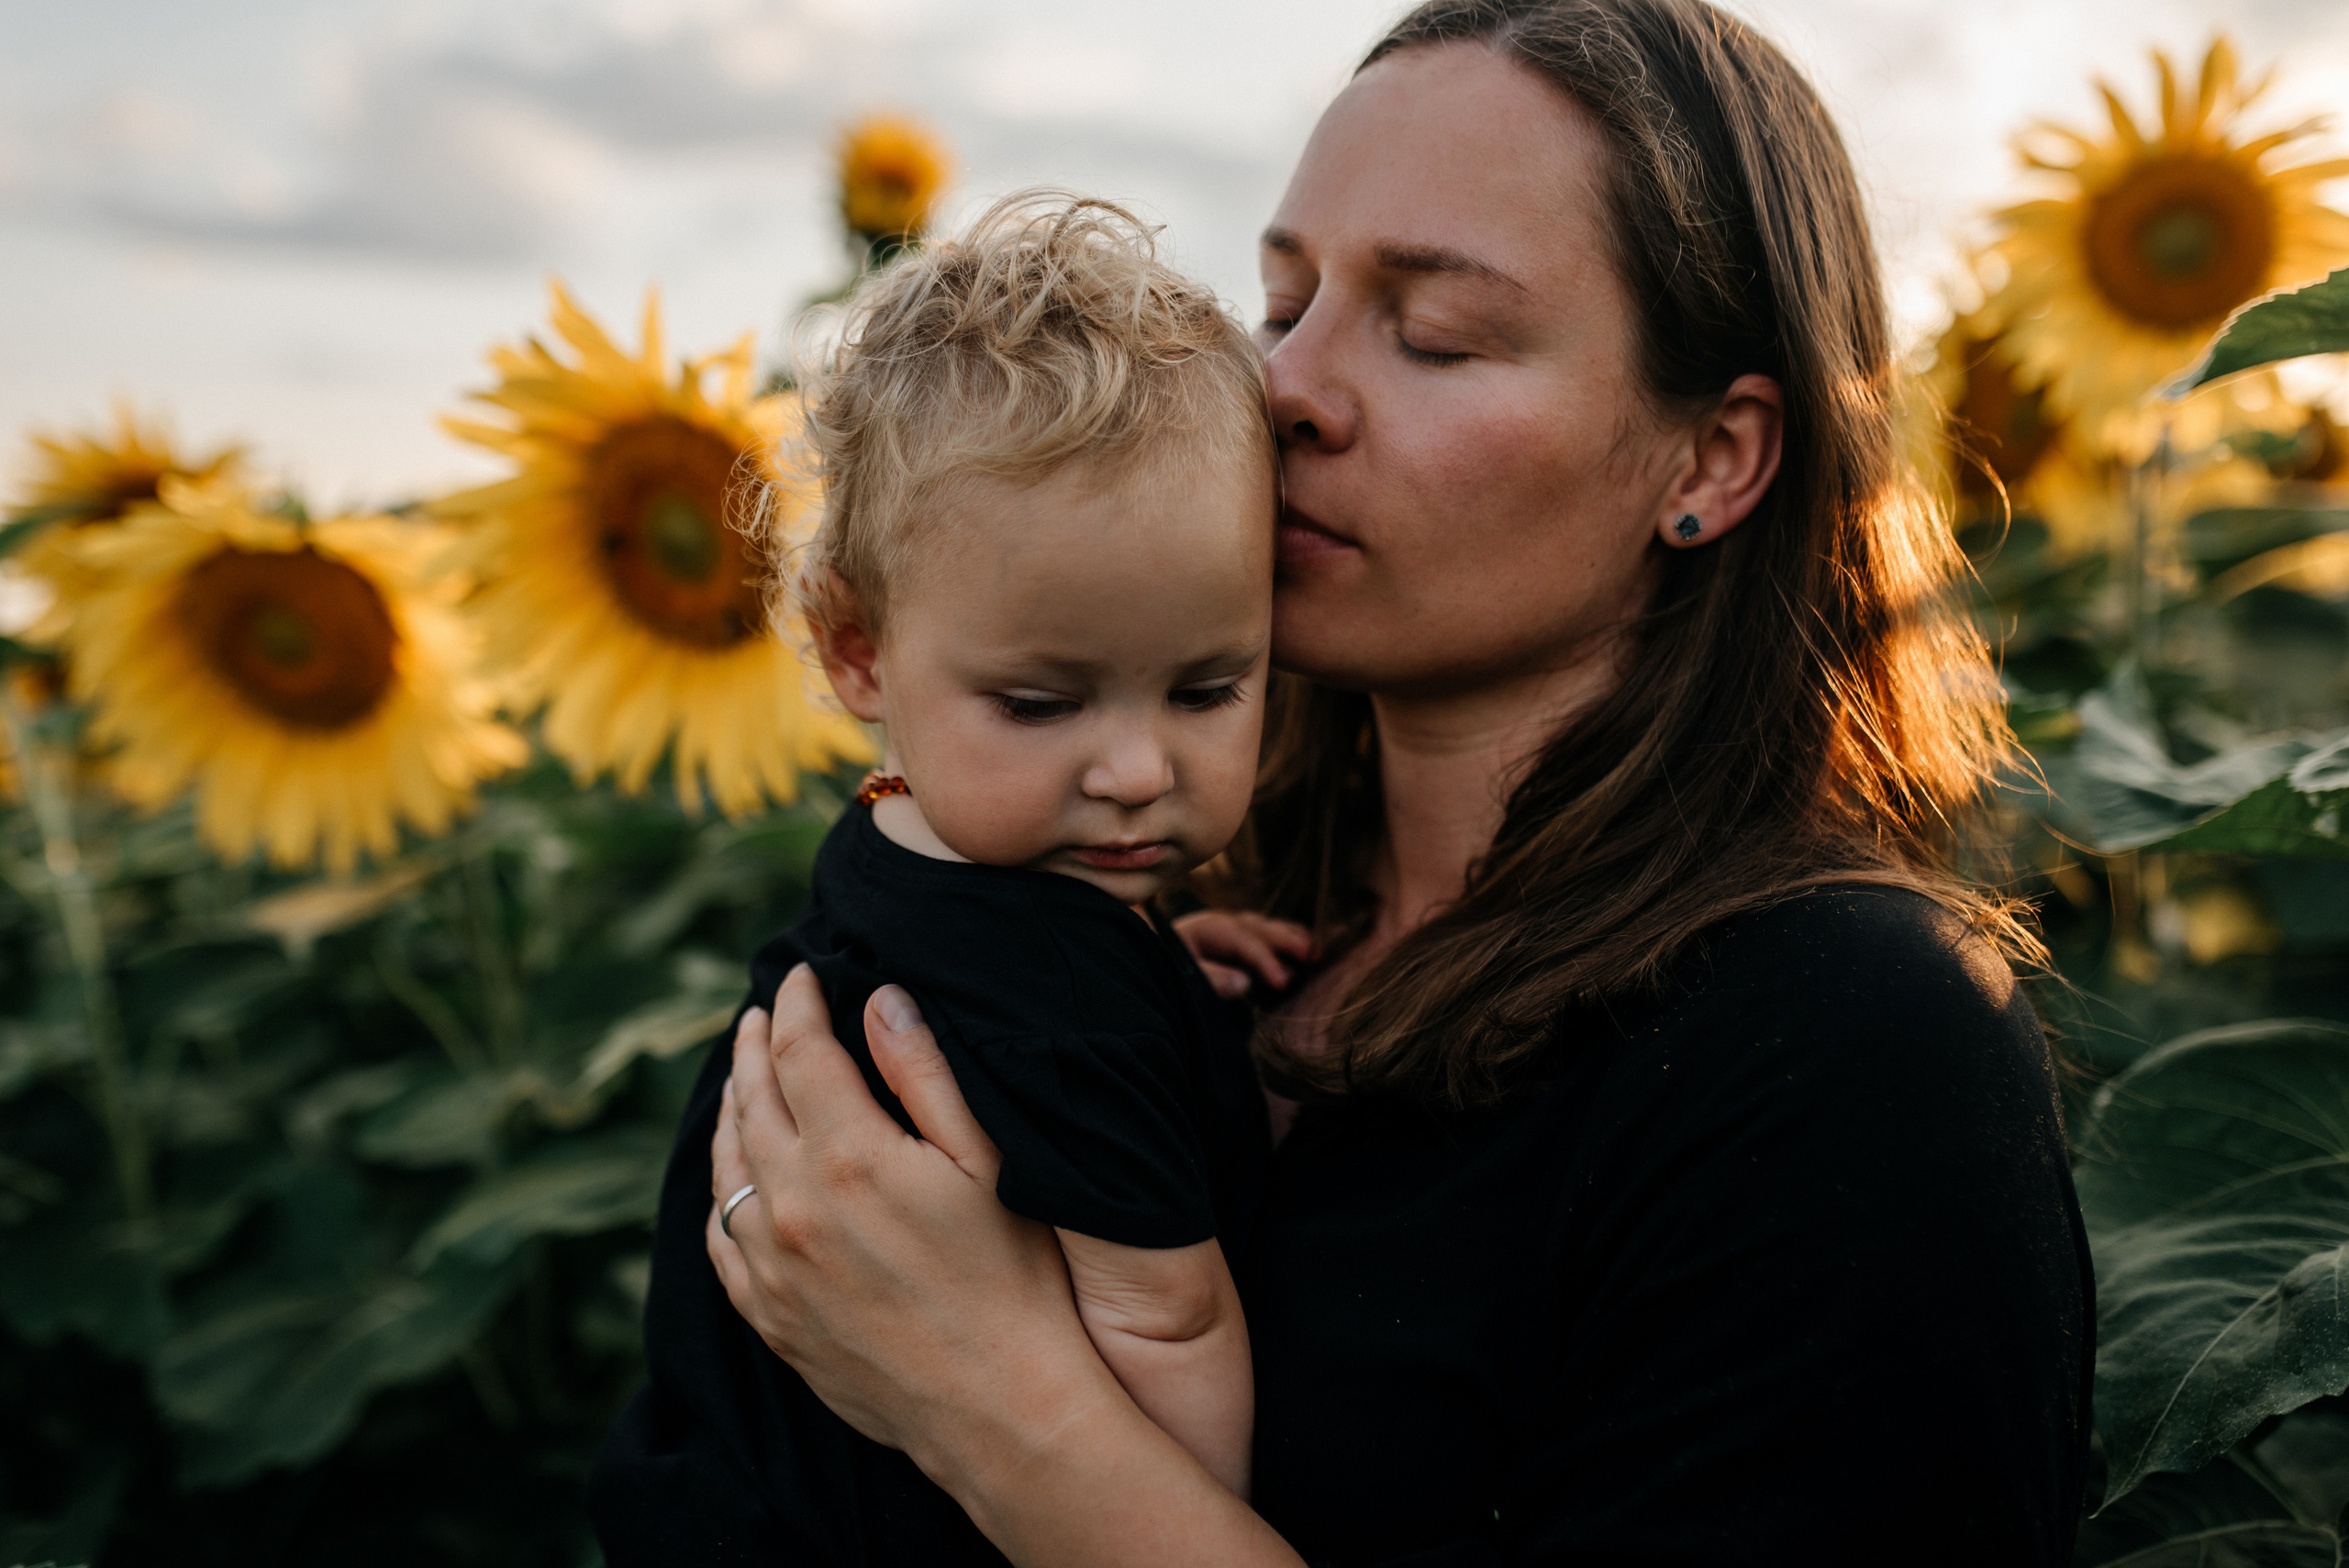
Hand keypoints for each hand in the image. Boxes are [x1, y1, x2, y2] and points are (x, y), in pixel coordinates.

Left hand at [707, 966, 1305, 1566]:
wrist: (999, 1407)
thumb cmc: (1015, 1277)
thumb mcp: (986, 1162)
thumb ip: (925, 1074)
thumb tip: (879, 999)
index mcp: (849, 1156)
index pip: (798, 1052)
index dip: (796, 1003)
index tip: (801, 974)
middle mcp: (792, 1206)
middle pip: (751, 1099)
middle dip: (753, 1043)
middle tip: (759, 1011)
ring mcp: (770, 1266)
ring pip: (725, 1164)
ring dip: (730, 1108)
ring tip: (741, 1077)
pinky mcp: (768, 1316)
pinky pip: (718, 1235)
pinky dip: (720, 1189)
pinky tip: (734, 1175)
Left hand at [1175, 910, 1316, 1000]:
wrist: (1152, 952)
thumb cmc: (1165, 965)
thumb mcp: (1181, 972)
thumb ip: (1211, 978)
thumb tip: (1244, 984)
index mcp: (1210, 927)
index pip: (1243, 941)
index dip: (1265, 960)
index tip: (1284, 981)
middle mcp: (1227, 922)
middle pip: (1262, 928)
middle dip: (1289, 941)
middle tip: (1314, 957)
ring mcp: (1237, 927)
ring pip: (1270, 928)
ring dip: (1295, 938)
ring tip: (1318, 953)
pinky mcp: (1243, 938)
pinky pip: (1271, 936)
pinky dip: (1292, 941)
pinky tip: (1311, 949)